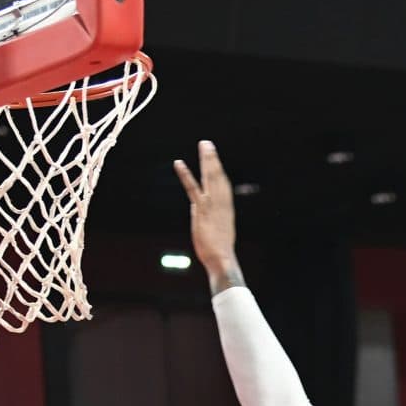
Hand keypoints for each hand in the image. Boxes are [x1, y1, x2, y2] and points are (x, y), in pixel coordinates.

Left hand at [172, 141, 238, 280]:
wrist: (222, 261)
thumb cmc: (221, 255)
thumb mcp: (220, 237)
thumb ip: (212, 223)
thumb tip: (203, 216)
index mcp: (226, 210)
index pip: (224, 187)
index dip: (219, 172)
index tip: (215, 161)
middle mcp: (221, 204)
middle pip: (218, 177)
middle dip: (213, 160)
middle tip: (207, 144)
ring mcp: (212, 205)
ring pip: (211, 178)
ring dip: (207, 160)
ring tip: (204, 145)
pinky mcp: (201, 210)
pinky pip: (193, 188)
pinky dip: (185, 175)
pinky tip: (179, 163)